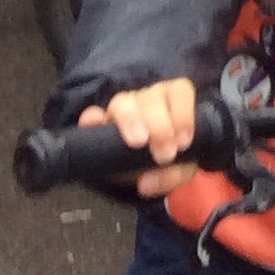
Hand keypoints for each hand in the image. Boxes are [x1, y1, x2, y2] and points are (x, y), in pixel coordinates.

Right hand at [77, 79, 199, 198]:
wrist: (142, 172)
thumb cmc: (167, 162)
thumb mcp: (178, 170)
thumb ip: (171, 175)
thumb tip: (145, 183)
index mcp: (172, 101)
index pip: (179, 91)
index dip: (183, 114)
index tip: (183, 143)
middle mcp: (147, 99)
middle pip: (152, 97)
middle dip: (160, 126)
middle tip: (164, 155)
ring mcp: (121, 108)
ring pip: (123, 102)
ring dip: (131, 120)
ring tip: (138, 142)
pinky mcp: (99, 123)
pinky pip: (91, 116)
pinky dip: (92, 119)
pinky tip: (95, 124)